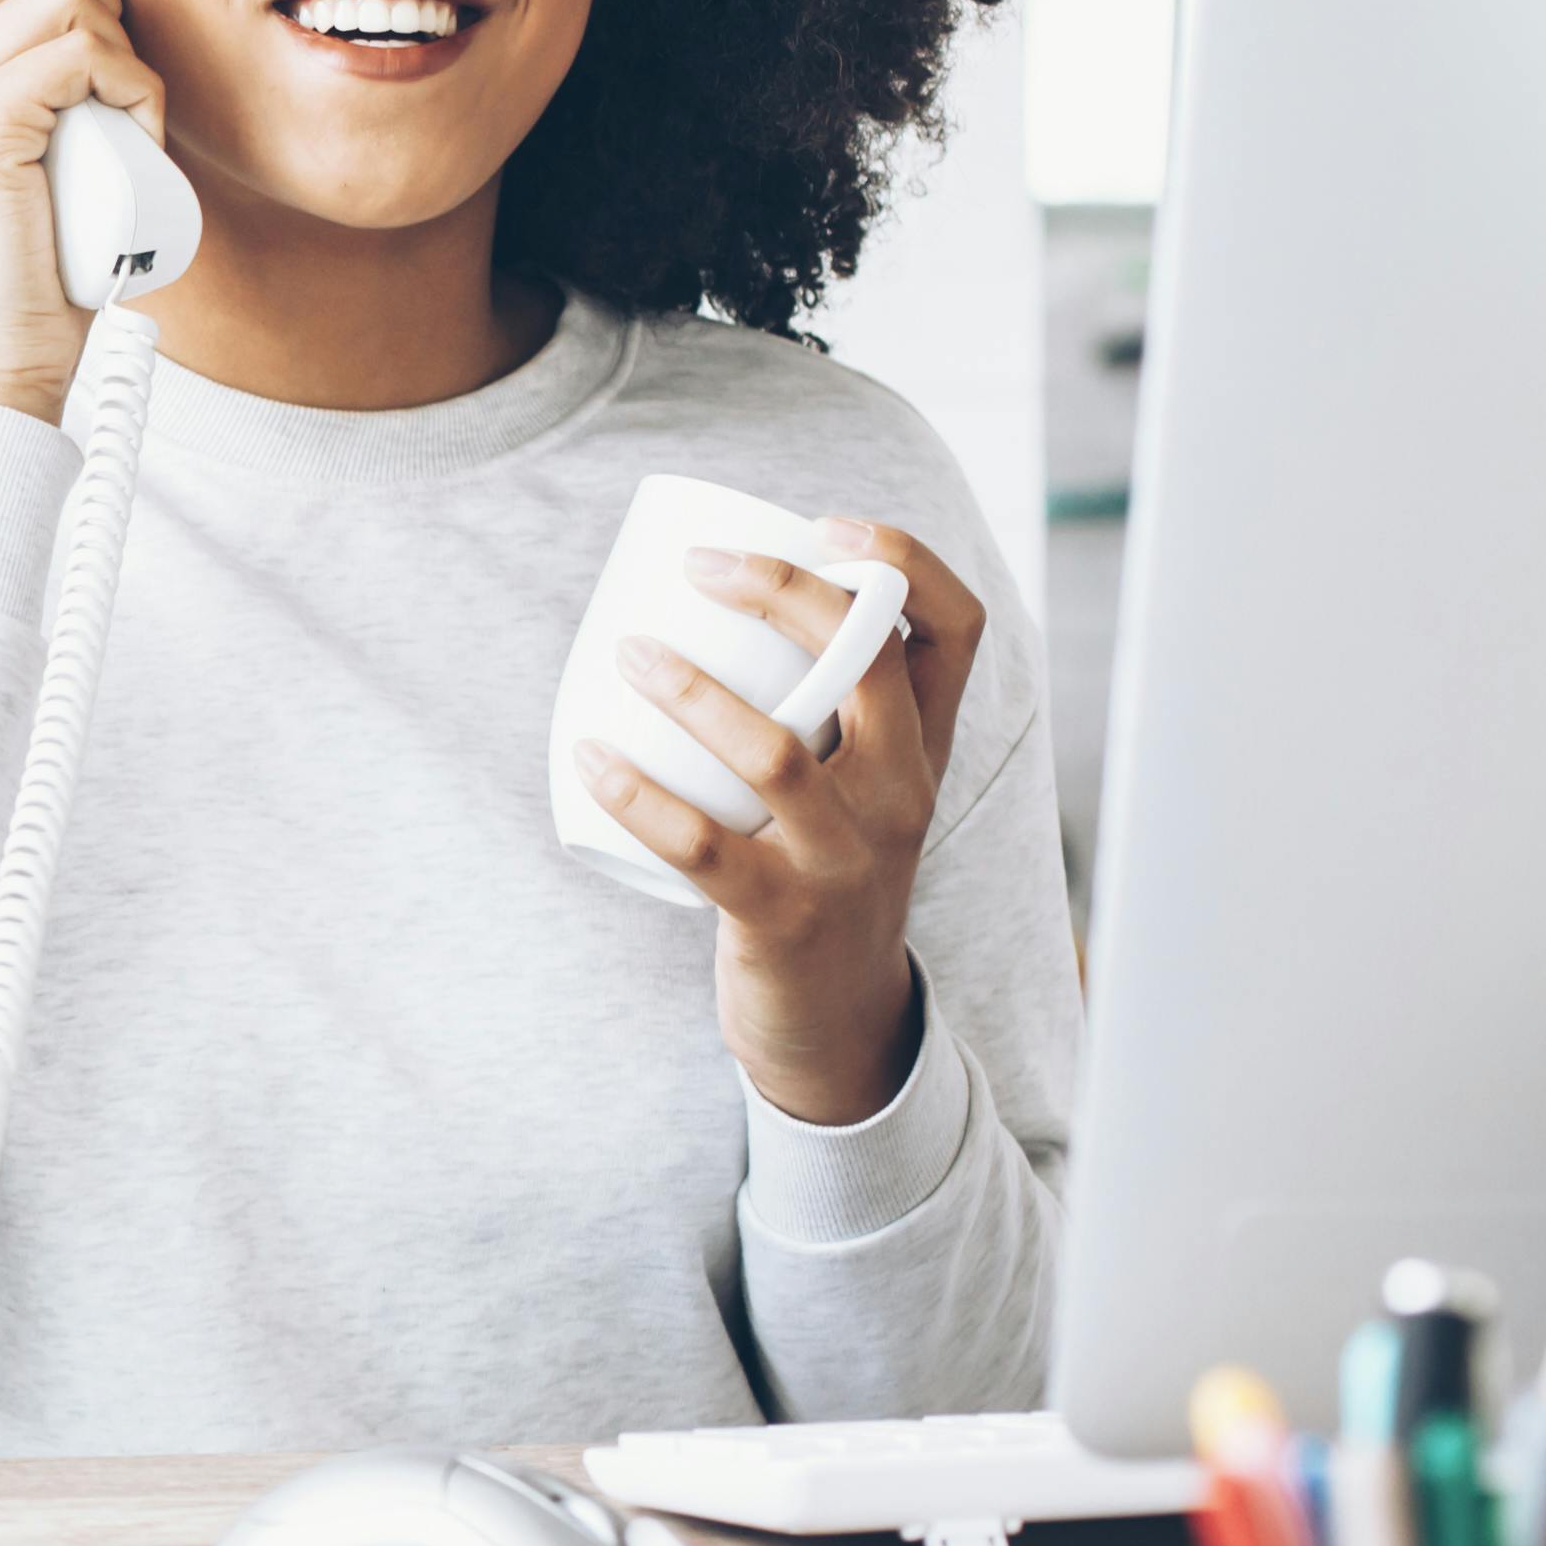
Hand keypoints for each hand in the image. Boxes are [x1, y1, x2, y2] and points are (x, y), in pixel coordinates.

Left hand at [566, 524, 989, 1127]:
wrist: (837, 1021)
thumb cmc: (824, 870)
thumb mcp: (857, 787)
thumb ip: (825, 708)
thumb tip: (706, 594)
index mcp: (925, 748)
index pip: (954, 628)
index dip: (904, 559)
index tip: (825, 525)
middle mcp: (904, 794)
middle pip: (868, 659)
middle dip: (782, 589)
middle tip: (696, 566)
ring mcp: (848, 858)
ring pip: (776, 750)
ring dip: (690, 689)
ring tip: (627, 650)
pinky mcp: (783, 916)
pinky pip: (700, 845)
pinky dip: (636, 794)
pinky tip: (590, 755)